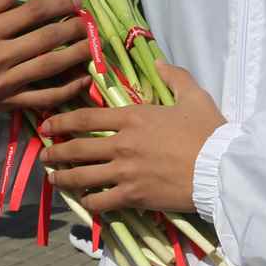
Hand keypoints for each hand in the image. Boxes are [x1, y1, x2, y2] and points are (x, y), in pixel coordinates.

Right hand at [0, 0, 92, 121]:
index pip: (31, 13)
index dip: (58, 5)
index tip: (75, 2)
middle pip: (46, 39)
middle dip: (73, 28)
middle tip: (90, 22)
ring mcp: (5, 82)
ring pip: (49, 67)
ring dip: (76, 55)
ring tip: (93, 44)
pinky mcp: (9, 103)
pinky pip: (43, 97)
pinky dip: (66, 90)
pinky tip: (83, 79)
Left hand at [42, 65, 224, 214]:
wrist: (220, 168)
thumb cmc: (208, 131)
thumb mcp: (194, 96)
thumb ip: (174, 77)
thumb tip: (159, 62)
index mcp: (133, 117)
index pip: (86, 117)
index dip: (61, 122)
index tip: (47, 126)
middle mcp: (122, 143)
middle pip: (76, 148)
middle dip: (54, 152)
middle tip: (44, 155)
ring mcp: (125, 172)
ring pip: (82, 177)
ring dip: (63, 178)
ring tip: (54, 179)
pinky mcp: (133, 196)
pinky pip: (100, 202)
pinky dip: (88, 203)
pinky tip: (84, 201)